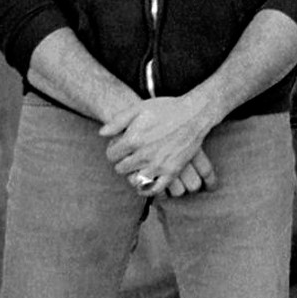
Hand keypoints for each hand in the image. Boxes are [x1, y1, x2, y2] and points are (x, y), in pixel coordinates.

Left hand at [101, 96, 219, 193]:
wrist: (195, 114)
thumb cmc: (167, 109)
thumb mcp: (139, 108)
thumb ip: (117, 120)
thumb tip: (101, 133)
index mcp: (133, 140)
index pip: (111, 155)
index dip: (114, 150)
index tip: (121, 147)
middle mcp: (144, 155)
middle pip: (121, 168)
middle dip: (123, 161)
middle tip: (131, 155)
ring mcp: (158, 165)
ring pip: (134, 180)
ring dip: (133, 174)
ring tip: (138, 166)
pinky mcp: (172, 171)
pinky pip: (154, 189)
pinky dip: (146, 189)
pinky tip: (144, 183)